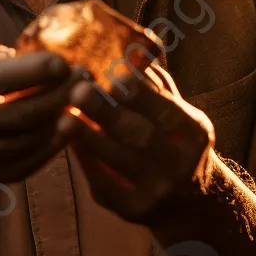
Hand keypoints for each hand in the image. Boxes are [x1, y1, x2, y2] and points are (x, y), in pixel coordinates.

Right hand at [0, 39, 86, 181]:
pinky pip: (37, 158)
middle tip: (86, 76)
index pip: (1, 78)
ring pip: (34, 135)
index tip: (64, 60)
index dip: (38, 69)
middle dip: (62, 92)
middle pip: (23, 111)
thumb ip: (4, 53)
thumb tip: (52, 48)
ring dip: (66, 115)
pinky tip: (72, 120)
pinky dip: (59, 139)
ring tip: (85, 94)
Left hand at [66, 63, 215, 230]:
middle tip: (78, 90)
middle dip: (108, 113)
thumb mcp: (178, 114)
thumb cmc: (174, 141)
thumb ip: (156, 84)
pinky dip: (85, 160)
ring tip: (62, 116)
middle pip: (140, 136)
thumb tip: (129, 44)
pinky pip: (104, 184)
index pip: (166, 111)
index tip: (114, 74)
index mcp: (194, 133)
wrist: (190, 203)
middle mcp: (180, 165)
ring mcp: (157, 191)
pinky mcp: (133, 210)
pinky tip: (65, 141)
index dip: (140, 94)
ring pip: (118, 162)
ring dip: (88, 137)